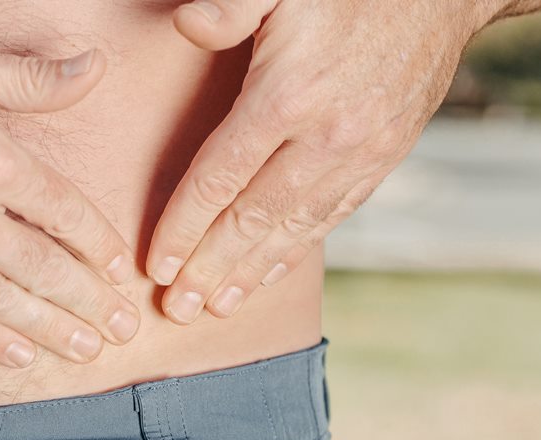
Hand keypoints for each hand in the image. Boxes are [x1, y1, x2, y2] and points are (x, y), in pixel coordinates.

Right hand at [0, 31, 139, 367]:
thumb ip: (30, 77)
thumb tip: (94, 68)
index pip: (64, 212)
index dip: (98, 244)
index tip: (120, 268)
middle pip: (45, 270)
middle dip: (90, 303)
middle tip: (123, 330)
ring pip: (3, 304)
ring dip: (50, 330)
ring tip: (87, 352)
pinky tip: (17, 355)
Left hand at [146, 0, 489, 322]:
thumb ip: (230, 6)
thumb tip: (187, 26)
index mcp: (288, 95)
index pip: (219, 178)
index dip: (183, 227)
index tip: (156, 266)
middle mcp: (325, 137)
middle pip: (253, 218)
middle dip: (210, 268)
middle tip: (179, 310)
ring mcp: (361, 153)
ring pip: (295, 227)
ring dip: (251, 271)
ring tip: (218, 306)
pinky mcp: (385, 157)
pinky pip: (333, 216)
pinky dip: (297, 249)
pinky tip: (271, 270)